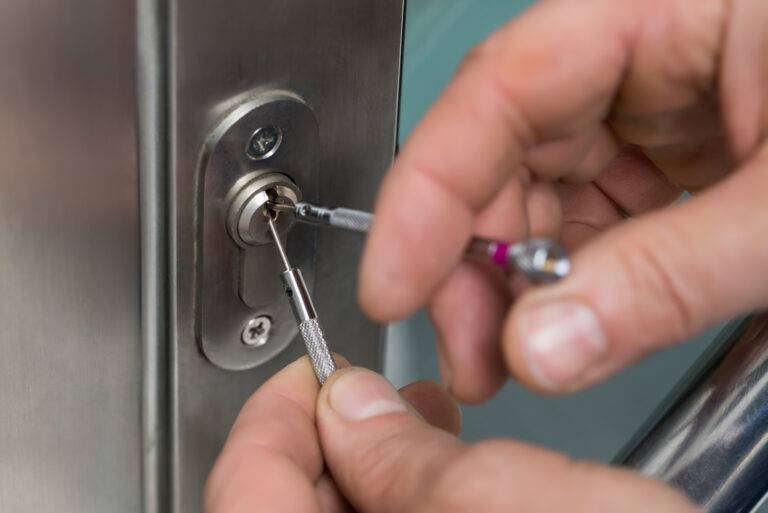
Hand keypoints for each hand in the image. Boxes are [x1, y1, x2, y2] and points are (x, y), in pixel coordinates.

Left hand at [205, 358, 694, 512]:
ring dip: (370, 474)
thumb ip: (412, 457)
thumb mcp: (516, 505)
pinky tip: (444, 484)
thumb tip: (350, 405)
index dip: (275, 416)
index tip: (311, 375)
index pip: (245, 492)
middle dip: (330, 442)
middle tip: (371, 398)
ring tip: (421, 428)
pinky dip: (405, 509)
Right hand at [359, 0, 767, 401]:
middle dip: (470, 260)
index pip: (503, 88)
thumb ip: (670, 272)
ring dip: (516, 285)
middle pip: (506, 152)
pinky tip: (566, 328)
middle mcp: (642, 55)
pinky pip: (593, 224)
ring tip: (509, 359)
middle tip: (467, 354)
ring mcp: (654, 113)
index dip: (428, 188)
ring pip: (541, 198)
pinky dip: (572, 285)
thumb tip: (544, 348)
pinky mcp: (673, 165)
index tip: (393, 284)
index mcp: (662, 8)